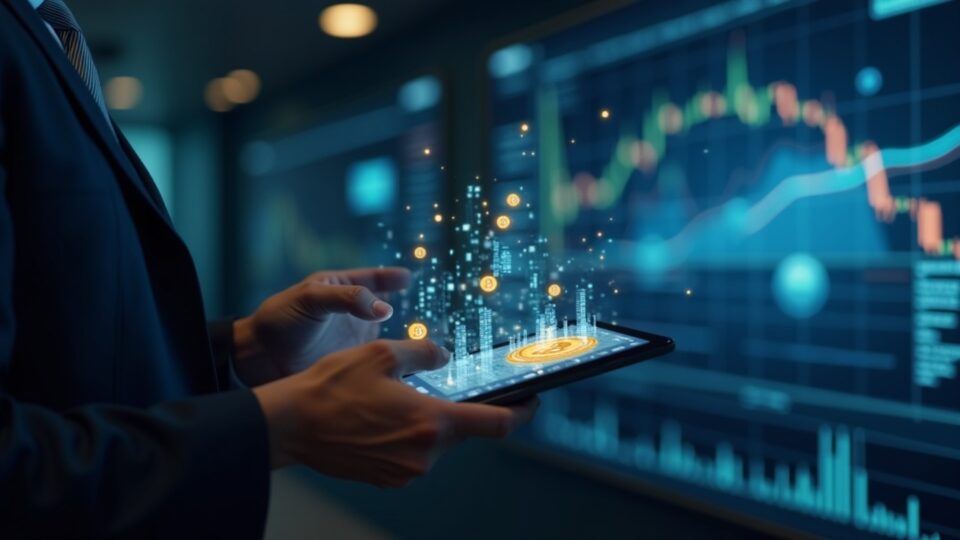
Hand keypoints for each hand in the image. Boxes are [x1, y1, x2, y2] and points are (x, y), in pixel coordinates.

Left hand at [233, 267, 410, 384]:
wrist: (259, 358)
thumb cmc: (279, 320)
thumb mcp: (312, 298)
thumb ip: (349, 299)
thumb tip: (386, 309)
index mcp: (339, 289)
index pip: (371, 278)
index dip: (391, 277)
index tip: (410, 276)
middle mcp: (350, 314)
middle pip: (384, 307)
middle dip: (406, 309)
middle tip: (430, 312)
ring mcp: (351, 338)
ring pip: (384, 335)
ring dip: (402, 340)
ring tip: (426, 345)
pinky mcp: (350, 362)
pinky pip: (375, 360)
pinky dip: (390, 362)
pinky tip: (406, 366)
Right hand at [252, 339, 538, 486]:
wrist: (290, 426)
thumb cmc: (333, 387)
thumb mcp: (382, 353)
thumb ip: (424, 353)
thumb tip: (444, 356)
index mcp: (432, 423)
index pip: (498, 425)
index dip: (521, 412)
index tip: (531, 401)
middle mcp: (425, 455)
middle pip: (463, 431)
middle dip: (459, 409)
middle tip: (439, 387)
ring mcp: (406, 472)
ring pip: (436, 443)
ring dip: (428, 422)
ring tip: (396, 399)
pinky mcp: (387, 479)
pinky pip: (412, 455)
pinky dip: (408, 436)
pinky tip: (382, 418)